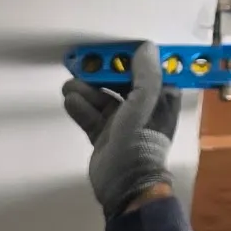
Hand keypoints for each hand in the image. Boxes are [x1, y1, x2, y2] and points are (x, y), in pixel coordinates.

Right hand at [62, 41, 179, 215]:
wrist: (124, 184)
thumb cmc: (140, 138)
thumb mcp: (145, 101)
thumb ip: (146, 73)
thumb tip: (145, 46)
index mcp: (161, 98)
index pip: (147, 70)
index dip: (130, 58)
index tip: (111, 49)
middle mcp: (144, 108)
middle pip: (121, 82)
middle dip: (102, 73)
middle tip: (81, 65)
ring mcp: (123, 123)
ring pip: (103, 99)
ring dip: (87, 90)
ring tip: (69, 85)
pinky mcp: (105, 136)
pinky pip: (92, 117)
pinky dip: (81, 108)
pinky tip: (70, 101)